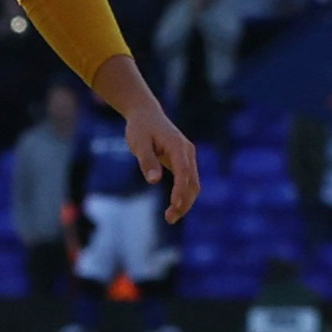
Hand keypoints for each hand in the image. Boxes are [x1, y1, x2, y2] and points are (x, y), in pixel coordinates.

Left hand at [126, 100, 204, 222]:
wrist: (146, 113)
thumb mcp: (139, 143)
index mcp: (177, 146)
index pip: (183, 172)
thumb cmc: (140, 128)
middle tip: (169, 219)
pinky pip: (188, 181)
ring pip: (193, 184)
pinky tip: (174, 206)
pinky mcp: (184, 160)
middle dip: (184, 202)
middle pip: (193, 182)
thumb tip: (154, 181)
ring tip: (170, 217)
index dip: (180, 191)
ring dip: (185, 202)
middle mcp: (187, 151)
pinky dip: (183, 195)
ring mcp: (188, 156)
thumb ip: (147, 161)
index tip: (174, 206)